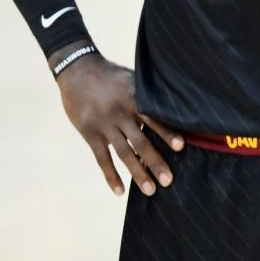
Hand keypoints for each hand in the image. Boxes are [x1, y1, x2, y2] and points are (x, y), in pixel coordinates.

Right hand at [53, 45, 183, 195]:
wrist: (78, 69)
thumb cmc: (111, 75)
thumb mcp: (132, 79)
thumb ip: (148, 95)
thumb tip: (174, 106)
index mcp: (134, 99)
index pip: (154, 118)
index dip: (167, 132)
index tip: (181, 146)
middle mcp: (121, 114)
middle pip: (141, 142)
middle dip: (156, 162)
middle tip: (169, 180)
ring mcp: (104, 125)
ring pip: (124, 153)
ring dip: (138, 173)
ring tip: (151, 190)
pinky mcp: (89, 133)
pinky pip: (102, 158)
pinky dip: (111, 176)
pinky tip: (120, 191)